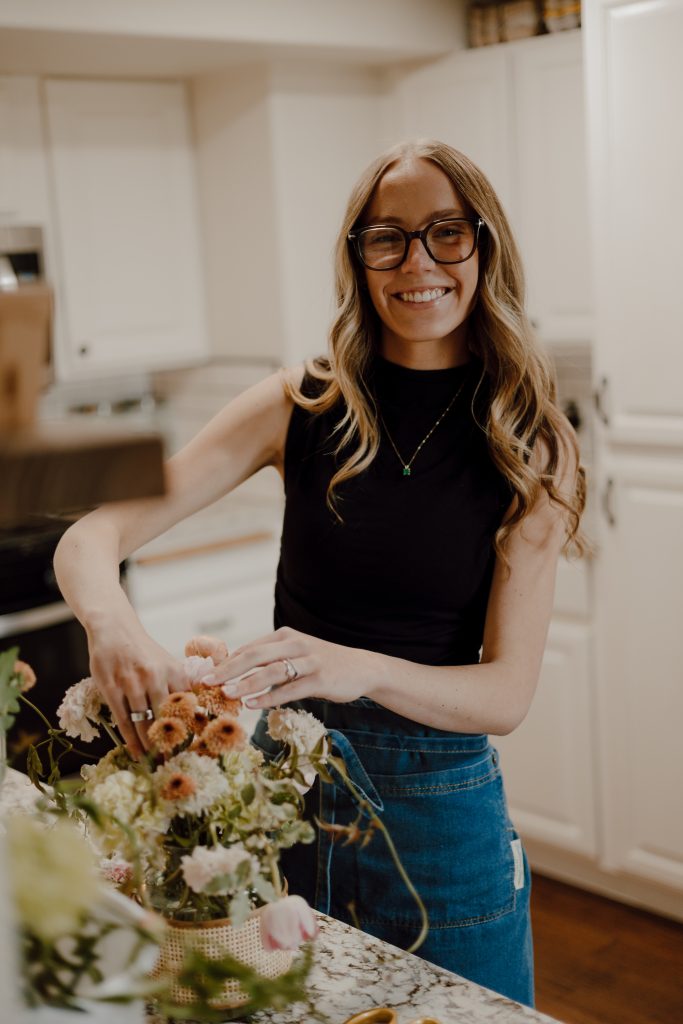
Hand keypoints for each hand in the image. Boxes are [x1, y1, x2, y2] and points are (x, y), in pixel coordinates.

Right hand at [87, 620, 187, 756]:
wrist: (115, 630)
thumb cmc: (144, 651)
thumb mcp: (167, 663)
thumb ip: (180, 686)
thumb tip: (197, 713)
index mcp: (174, 671)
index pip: (186, 708)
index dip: (190, 731)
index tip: (194, 750)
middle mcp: (155, 677)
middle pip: (166, 719)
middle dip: (171, 744)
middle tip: (174, 763)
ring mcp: (132, 683)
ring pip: (144, 723)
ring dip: (150, 747)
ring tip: (155, 763)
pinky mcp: (112, 689)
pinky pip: (124, 721)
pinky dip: (131, 740)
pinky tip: (136, 753)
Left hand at [205, 626, 380, 708]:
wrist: (362, 668)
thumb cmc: (322, 663)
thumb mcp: (296, 654)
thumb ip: (270, 658)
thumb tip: (235, 668)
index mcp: (285, 636)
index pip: (249, 648)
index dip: (226, 662)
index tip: (205, 675)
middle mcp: (295, 644)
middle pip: (255, 655)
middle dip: (228, 669)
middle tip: (206, 681)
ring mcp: (309, 661)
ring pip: (271, 671)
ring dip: (246, 683)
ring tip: (226, 694)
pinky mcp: (320, 679)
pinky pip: (289, 689)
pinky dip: (269, 697)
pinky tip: (252, 705)